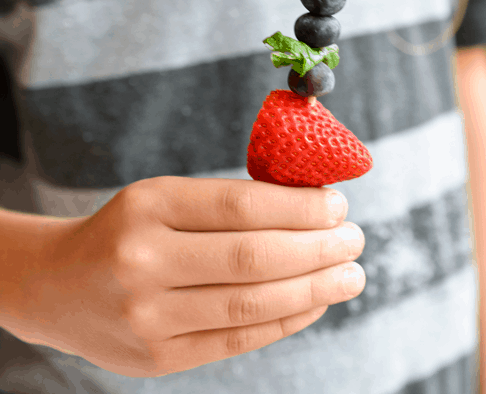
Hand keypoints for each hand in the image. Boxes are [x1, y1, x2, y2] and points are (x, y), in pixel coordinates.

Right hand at [3, 177, 364, 376]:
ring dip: (313, 289)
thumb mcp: (163, 197)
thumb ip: (225, 204)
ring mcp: (147, 316)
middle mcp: (144, 260)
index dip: (299, 207)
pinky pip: (235, 340)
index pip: (241, 205)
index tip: (339, 204)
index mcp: (149, 204)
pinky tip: (314, 303)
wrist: (57, 285)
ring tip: (351, 275)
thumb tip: (312, 207)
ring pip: (249, 304)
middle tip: (356, 239)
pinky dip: (284, 321)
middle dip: (317, 249)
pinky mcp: (155, 359)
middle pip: (252, 257)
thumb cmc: (129, 229)